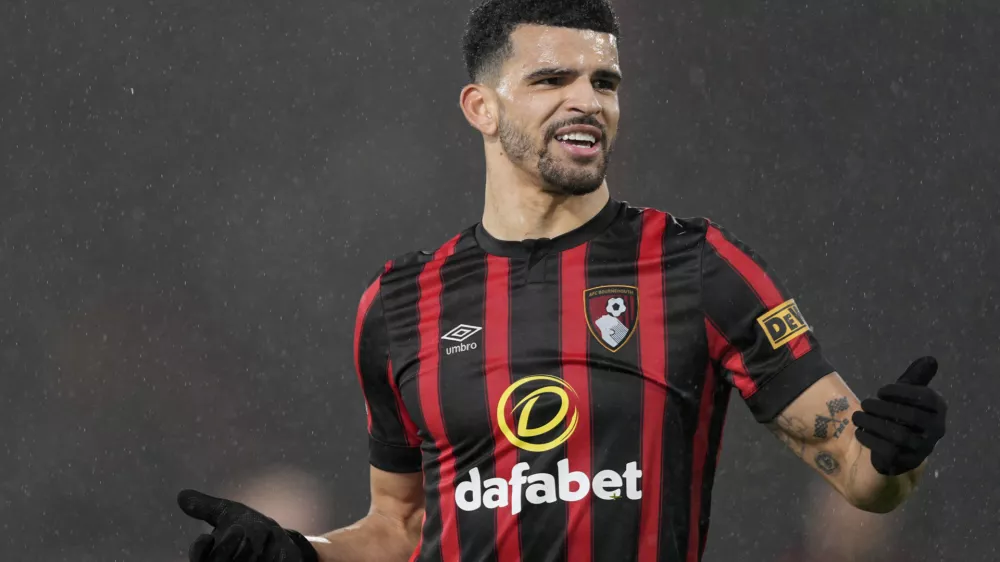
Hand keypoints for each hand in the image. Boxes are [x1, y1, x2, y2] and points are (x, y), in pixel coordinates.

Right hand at [177, 489, 319, 561]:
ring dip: (250, 548)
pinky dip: (268, 553)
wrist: (276, 539)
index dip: (200, 550)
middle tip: (238, 529)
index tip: (207, 537)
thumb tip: (181, 495)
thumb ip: (206, 508)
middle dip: (227, 546)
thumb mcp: (227, 513)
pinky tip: (274, 539)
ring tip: (262, 529)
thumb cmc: (248, 526)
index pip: (198, 557)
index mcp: (210, 554)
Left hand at [852, 356, 946, 475]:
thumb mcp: (906, 392)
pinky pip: (889, 452)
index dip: (900, 392)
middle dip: (883, 408)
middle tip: (864, 403)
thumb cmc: (900, 412)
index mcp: (939, 409)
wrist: (895, 445)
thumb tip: (930, 359)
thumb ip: (916, 377)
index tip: (880, 391)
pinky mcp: (907, 462)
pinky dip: (871, 440)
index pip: (925, 397)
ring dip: (873, 423)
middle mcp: (937, 430)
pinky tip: (859, 432)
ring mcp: (923, 448)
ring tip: (857, 416)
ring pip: (899, 435)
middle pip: (911, 416)